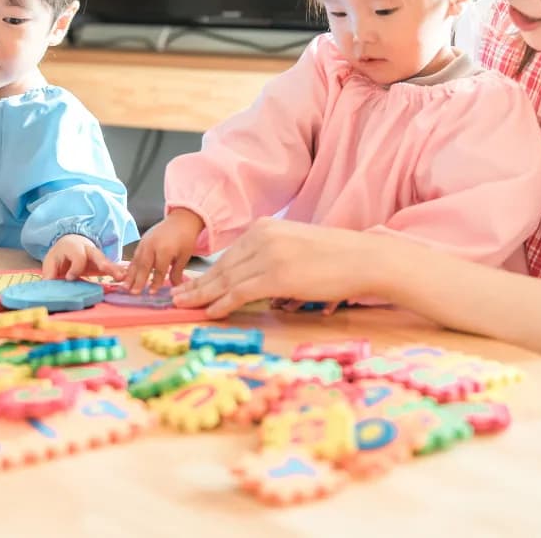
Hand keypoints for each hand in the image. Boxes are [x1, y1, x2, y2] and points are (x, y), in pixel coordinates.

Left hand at [42, 234, 126, 280]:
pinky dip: (118, 271)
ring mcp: (97, 256)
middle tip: (107, 270)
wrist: (70, 245)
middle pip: (97, 255)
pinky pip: (111, 267)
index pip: (79, 257)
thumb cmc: (60, 255)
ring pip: (107, 261)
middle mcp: (88, 248)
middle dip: (103, 263)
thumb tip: (50, 285)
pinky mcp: (102, 264)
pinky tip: (125, 277)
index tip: (69, 278)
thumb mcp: (51, 261)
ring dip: (114, 269)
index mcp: (73, 246)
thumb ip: (50, 272)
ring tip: (122, 276)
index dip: (75, 269)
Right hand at [122, 208, 202, 293]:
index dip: (155, 282)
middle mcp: (152, 246)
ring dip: (130, 275)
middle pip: (144, 266)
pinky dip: (130, 266)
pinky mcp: (142, 241)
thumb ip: (177, 272)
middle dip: (138, 280)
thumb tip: (176, 288)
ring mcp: (145, 242)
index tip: (151, 293)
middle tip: (133, 293)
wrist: (181, 219)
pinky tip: (127, 275)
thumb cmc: (185, 238)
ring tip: (125, 287)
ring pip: (136, 261)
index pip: (159, 270)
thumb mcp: (184, 256)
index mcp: (165, 249)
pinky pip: (135, 255)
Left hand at [171, 217, 380, 316]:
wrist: (364, 258)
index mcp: (265, 227)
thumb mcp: (296, 246)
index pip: (228, 255)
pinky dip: (221, 304)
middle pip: (222, 267)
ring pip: (226, 280)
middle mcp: (262, 236)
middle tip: (176, 298)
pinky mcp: (276, 275)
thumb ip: (272, 256)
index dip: (206, 273)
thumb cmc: (337, 257)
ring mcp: (268, 255)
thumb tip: (254, 279)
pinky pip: (240, 292)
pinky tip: (209, 312)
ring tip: (183, 306)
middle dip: (197, 285)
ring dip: (202, 296)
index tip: (190, 284)